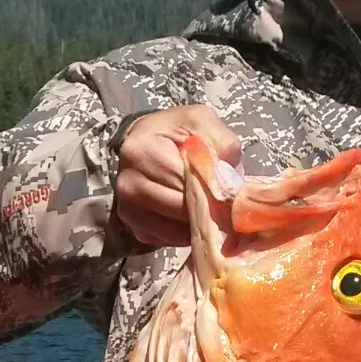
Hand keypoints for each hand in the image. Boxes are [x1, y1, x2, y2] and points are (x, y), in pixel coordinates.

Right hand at [114, 106, 242, 248]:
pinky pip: (171, 240)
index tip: (230, 190)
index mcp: (142, 152)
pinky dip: (188, 232)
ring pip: (178, 230)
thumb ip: (221, 142)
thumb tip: (231, 180)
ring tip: (212, 207)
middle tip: (227, 203)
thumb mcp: (200, 121)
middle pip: (181, 209)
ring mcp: (129, 211)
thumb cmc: (175, 131)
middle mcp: (129, 184)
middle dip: (208, 207)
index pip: (186, 181)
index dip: (213, 187)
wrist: (145, 142)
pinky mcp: (136, 229)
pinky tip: (194, 215)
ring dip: (200, 223)